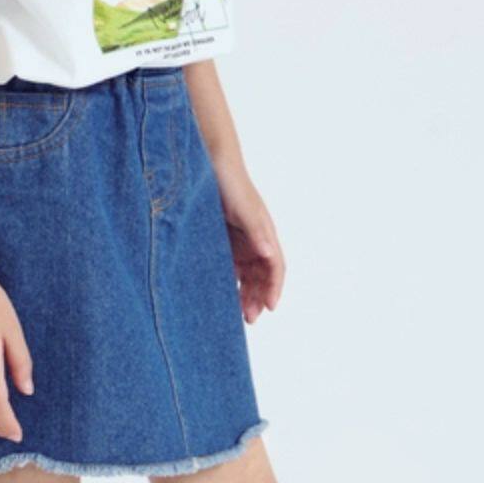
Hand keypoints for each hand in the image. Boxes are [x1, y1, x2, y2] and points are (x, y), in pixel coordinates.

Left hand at [215, 163, 284, 321]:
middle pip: (262, 275)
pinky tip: (220, 294)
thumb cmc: (230, 184)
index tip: (270, 307)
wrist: (207, 163)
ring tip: (238, 314)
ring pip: (247, 274)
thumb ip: (257, 231)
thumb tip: (269, 254)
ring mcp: (239, 240)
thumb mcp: (244, 209)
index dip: (274, 287)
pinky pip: (229, 266)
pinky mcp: (222, 239)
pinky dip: (230, 281)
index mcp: (265, 233)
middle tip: (249, 319)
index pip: (276, 266)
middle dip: (259, 297)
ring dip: (245, 293)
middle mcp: (255, 239)